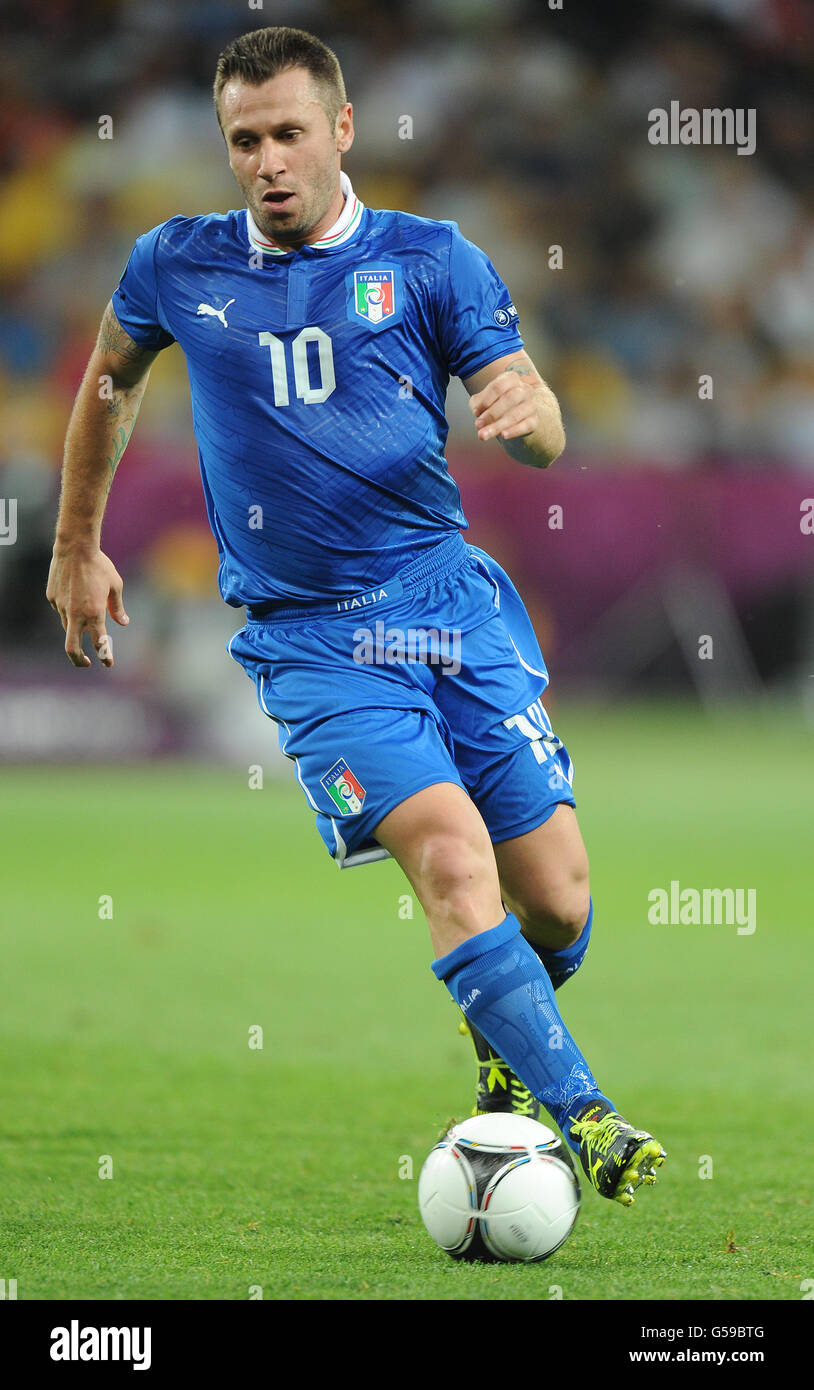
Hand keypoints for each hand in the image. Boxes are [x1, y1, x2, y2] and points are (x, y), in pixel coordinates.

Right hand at [46, 543, 128, 668]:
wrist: (75, 547)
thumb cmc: (99, 565)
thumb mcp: (115, 585)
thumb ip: (117, 607)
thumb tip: (123, 622)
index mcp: (94, 613)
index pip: (100, 643)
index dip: (105, 656)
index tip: (108, 663)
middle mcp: (75, 614)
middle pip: (72, 648)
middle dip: (78, 660)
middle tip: (87, 663)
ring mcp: (60, 606)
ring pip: (68, 626)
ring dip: (77, 627)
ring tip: (87, 609)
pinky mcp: (52, 597)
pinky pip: (61, 609)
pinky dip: (69, 608)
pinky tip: (75, 591)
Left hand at [469, 361, 543, 442]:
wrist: (517, 416)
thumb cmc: (496, 404)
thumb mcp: (483, 401)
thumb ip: (477, 403)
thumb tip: (477, 412)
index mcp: (511, 379)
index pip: (498, 386)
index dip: (486, 400)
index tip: (475, 412)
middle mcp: (525, 389)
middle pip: (509, 399)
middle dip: (491, 414)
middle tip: (477, 425)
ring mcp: (531, 405)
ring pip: (515, 415)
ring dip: (497, 425)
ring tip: (483, 435)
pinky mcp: (534, 420)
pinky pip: (526, 426)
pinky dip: (514, 431)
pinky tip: (503, 436)